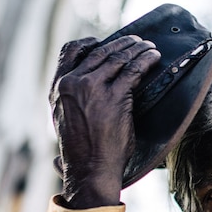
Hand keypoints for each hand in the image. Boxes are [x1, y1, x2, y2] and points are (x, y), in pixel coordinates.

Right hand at [49, 35, 159, 208]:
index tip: (103, 42)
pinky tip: (154, 58)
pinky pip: (134, 69)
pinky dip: (146, 60)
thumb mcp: (64, 119)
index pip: (70, 51)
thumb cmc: (82, 151)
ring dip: (137, 49)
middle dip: (121, 44)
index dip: (90, 43)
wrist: (89, 169)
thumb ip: (70, 100)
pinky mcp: (114, 96)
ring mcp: (92, 88)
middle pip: (100, 51)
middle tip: (136, 41)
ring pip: (118, 57)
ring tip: (148, 48)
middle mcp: (72, 83)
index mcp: (57, 88)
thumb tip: (81, 92)